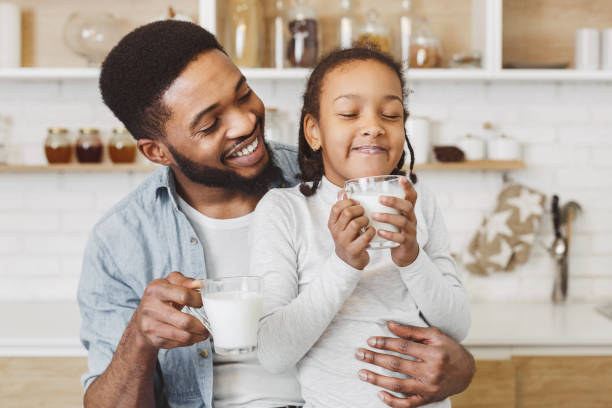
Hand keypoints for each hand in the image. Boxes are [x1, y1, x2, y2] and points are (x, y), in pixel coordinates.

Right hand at [133, 271, 209, 349]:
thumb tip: (202, 284)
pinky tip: (193, 335)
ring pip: (184, 336)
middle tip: (209, 322)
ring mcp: (150, 326)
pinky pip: (179, 343)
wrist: (142, 317)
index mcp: (156, 289)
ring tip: (205, 331)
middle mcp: (150, 308)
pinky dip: (191, 340)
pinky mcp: (154, 340)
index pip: (184, 296)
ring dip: (199, 335)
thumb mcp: (170, 282)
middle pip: (185, 321)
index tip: (203, 302)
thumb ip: (186, 282)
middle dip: (201, 324)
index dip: (198, 300)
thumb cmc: (160, 297)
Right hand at [328, 191, 374, 269]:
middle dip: (359, 209)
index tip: (356, 202)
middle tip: (364, 211)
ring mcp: (344, 242)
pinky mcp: (354, 250)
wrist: (348, 261)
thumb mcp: (341, 224)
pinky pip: (365, 237)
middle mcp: (336, 232)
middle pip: (347, 213)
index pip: (336, 207)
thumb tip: (342, 191)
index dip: (348, 202)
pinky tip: (372, 231)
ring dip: (365, 220)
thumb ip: (342, 208)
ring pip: (356, 224)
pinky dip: (371, 231)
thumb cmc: (348, 238)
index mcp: (332, 224)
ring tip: (367, 222)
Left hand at [355, 322, 475, 407]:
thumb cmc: (449, 349)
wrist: (467, 372)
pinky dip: (392, 401)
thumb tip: (389, 324)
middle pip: (397, 365)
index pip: (403, 347)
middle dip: (375, 359)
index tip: (370, 341)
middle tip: (359, 354)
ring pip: (398, 385)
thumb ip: (411, 331)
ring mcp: (429, 388)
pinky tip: (379, 394)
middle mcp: (431, 372)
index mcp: (433, 353)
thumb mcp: (434, 335)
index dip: (385, 343)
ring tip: (362, 374)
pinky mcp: (427, 399)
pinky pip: (407, 404)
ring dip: (377, 380)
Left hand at [372, 177, 418, 266]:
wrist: (405, 253)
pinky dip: (390, 234)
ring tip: (374, 216)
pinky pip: (400, 238)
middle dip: (394, 201)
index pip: (412, 196)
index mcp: (407, 211)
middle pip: (407, 206)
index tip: (401, 178)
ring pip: (403, 222)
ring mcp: (410, 231)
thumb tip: (359, 195)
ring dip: (388, 217)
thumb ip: (383, 207)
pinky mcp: (406, 242)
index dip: (408, 187)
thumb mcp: (393, 217)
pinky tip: (380, 232)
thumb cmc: (395, 231)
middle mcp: (411, 218)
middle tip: (380, 199)